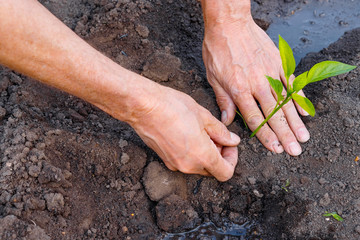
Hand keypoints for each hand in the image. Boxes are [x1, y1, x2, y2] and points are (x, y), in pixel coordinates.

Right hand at [131, 85, 239, 180]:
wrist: (142, 106)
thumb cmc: (173, 107)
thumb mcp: (203, 116)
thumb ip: (221, 132)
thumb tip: (233, 141)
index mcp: (202, 156)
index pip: (226, 172)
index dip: (232, 159)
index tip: (229, 144)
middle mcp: (188, 166)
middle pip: (212, 170)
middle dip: (219, 155)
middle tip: (216, 135)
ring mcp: (174, 164)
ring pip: (198, 166)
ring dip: (204, 154)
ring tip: (200, 131)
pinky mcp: (164, 159)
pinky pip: (184, 162)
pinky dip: (191, 153)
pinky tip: (187, 134)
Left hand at [202, 18, 309, 155]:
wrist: (229, 23)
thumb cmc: (218, 49)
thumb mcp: (213, 77)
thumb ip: (223, 100)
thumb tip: (227, 121)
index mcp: (239, 90)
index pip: (255, 119)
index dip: (266, 136)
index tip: (275, 149)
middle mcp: (257, 84)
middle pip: (274, 114)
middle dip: (285, 135)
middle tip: (295, 150)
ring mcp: (270, 73)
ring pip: (285, 102)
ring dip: (295, 122)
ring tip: (303, 137)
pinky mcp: (278, 62)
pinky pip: (291, 83)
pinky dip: (298, 97)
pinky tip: (304, 111)